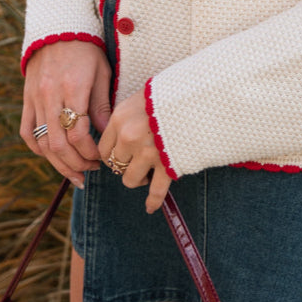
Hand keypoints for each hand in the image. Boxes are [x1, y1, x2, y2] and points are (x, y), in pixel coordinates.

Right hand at [21, 39, 110, 186]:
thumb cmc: (87, 50)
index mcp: (73, 88)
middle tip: (90, 171)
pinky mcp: (27, 100)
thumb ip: (101, 106)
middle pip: (58, 144)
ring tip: (75, 175)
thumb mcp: (102, 73)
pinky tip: (53, 157)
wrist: (58, 29)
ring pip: (42, 143)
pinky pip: (27, 132)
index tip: (102, 158)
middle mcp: (50, 96)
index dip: (90, 152)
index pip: (78, 134)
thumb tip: (105, 135)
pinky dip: (38, 149)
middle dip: (76, 164)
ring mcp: (35, 99)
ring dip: (58, 164)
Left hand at [98, 90, 172, 214]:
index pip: (103, 148)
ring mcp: (147, 152)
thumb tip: (118, 137)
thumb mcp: (139, 99)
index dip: (112, 154)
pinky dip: (153, 201)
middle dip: (125, 165)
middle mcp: (129, 136)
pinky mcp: (167, 164)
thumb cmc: (169, 94)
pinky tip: (150, 207)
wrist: (198, 94)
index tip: (121, 154)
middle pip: (115, 165)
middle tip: (137, 160)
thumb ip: (126, 118)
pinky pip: (156, 191)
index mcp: (119, 118)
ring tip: (148, 171)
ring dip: (138, 178)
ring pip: (130, 180)